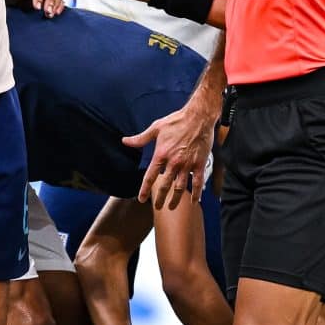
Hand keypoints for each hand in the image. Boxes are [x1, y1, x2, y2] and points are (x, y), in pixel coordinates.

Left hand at [124, 93, 219, 207]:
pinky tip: (195, 202)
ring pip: (180, 187)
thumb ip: (140, 138)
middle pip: (164, 185)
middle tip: (157, 207)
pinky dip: (196, 193)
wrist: (198, 116)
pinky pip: (198, 182)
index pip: (150, 176)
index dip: (145, 189)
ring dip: (175, 199)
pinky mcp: (199, 164)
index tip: (142, 199)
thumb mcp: (156, 128)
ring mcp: (187, 164)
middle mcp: (173, 162)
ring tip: (172, 208)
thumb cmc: (177, 120)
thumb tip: (125, 141)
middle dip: (159, 198)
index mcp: (161, 154)